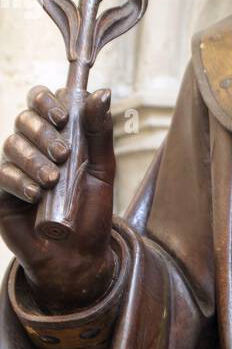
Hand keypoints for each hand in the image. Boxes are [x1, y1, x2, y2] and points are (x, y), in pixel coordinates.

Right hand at [0, 86, 116, 313]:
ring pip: (12, 145)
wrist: (80, 256)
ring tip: (53, 181)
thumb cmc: (92, 211)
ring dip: (34, 159)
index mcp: (58, 134)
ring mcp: (16, 168)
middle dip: (43, 132)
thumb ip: (100, 131)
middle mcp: (33, 147)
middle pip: (24, 119)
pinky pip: (2, 174)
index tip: (65, 116)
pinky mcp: (2, 192)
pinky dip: (19, 181)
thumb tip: (102, 92)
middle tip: (64, 154)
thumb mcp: (104, 170)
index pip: (42, 100)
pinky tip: (36, 194)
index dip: (48, 100)